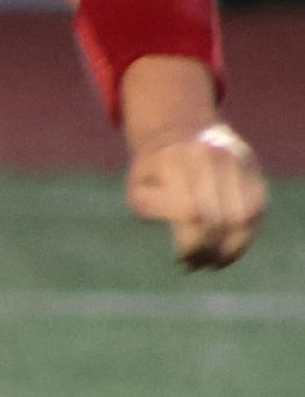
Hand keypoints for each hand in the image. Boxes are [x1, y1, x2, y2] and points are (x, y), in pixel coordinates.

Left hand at [126, 122, 265, 269]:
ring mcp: (234, 157)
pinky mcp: (251, 164)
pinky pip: (258, 206)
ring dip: (234, 248)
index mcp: (173, 161)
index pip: (190, 214)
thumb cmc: (152, 172)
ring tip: (217, 262)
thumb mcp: (138, 189)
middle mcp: (207, 155)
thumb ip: (152, 211)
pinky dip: (247, 233)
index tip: (182, 262)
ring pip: (245, 215)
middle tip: (199, 266)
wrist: (176, 130)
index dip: (190, 245)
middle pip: (220, 218)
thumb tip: (188, 246)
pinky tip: (231, 248)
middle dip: (210, 251)